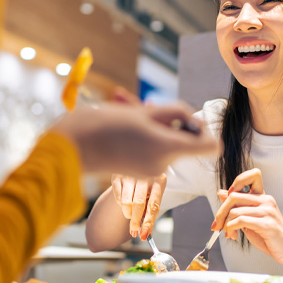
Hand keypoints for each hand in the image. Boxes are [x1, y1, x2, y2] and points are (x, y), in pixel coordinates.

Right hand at [51, 103, 217, 177]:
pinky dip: (146, 138)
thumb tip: (193, 122)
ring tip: (129, 117)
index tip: (184, 118)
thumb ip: (175, 114)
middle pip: (186, 141)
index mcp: (168, 148)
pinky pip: (155, 150)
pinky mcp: (140, 172)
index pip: (211, 146)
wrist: (71, 147)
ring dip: (156, 128)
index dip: (203, 129)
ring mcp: (152, 171)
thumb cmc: (105, 124)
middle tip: (145, 110)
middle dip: (172, 123)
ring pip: (169, 144)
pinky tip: (124, 128)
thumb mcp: (144, 112)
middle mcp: (165, 165)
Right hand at [111, 174, 166, 238]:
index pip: (153, 205)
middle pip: (138, 204)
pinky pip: (118, 198)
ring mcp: (130, 175)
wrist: (138, 166)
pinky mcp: (118, 176)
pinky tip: (125, 201)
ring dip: (128, 213)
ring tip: (130, 214)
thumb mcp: (154, 195)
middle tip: (134, 231)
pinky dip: (121, 204)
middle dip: (135, 221)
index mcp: (159, 181)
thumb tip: (147, 234)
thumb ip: (150, 212)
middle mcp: (145, 176)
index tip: (144, 235)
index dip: (148, 222)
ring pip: (126, 202)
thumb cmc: (148, 186)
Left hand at [213, 168, 282, 264]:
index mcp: (263, 197)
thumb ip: (238, 206)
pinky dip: (231, 228)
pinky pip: (241, 221)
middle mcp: (266, 201)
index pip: (253, 175)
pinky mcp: (267, 224)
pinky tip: (233, 235)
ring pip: (235, 211)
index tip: (228, 198)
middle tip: (217, 225)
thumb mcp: (249, 218)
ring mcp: (268, 211)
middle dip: (221, 212)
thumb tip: (221, 192)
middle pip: (234, 196)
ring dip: (226, 224)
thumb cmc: (268, 235)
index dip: (237, 182)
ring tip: (228, 234)